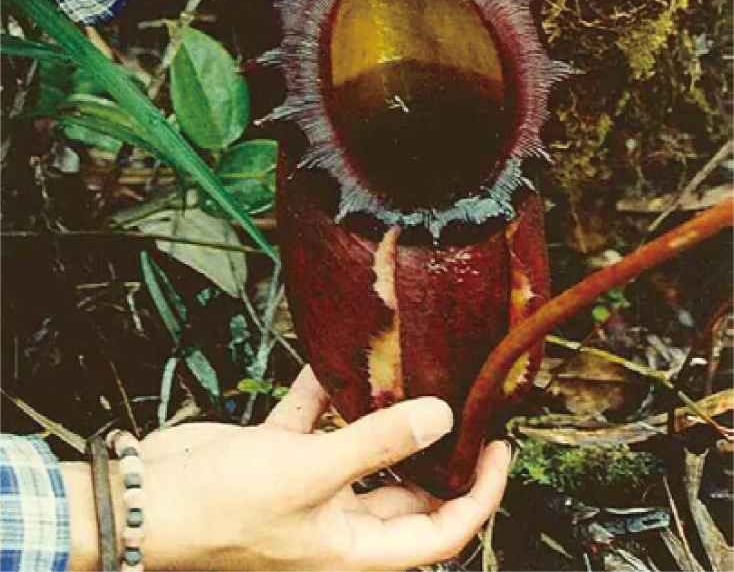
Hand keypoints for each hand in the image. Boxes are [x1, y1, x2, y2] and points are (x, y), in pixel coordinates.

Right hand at [62, 367, 509, 571]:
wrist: (146, 501)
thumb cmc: (226, 509)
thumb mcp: (312, 474)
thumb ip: (378, 443)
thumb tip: (442, 417)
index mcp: (353, 549)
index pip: (440, 534)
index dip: (478, 495)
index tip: (499, 447)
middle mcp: (336, 521)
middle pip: (405, 492)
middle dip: (433, 449)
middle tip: (460, 398)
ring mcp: (306, 487)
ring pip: (360, 451)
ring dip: (379, 414)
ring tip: (409, 370)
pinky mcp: (276, 455)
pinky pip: (312, 419)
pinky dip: (323, 391)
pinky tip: (332, 356)